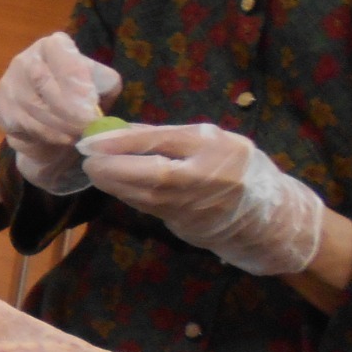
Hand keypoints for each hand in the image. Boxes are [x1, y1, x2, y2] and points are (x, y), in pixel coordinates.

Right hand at [0, 33, 121, 194]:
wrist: (49, 121)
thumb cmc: (78, 95)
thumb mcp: (99, 82)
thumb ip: (102, 82)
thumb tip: (93, 99)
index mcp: (52, 45)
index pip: (61, 55)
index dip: (76, 80)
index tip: (92, 105)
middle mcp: (25, 59)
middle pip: (43, 81)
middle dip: (69, 108)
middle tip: (88, 126)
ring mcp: (9, 85)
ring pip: (34, 106)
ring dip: (60, 125)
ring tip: (80, 135)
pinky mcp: (2, 110)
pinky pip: (25, 124)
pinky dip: (48, 135)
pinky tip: (64, 140)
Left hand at [79, 123, 324, 276]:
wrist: (264, 215)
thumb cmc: (233, 166)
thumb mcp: (208, 140)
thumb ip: (166, 136)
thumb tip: (118, 128)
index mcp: (214, 145)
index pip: (161, 140)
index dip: (122, 140)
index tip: (92, 139)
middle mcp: (207, 175)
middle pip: (151, 172)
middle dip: (112, 166)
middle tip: (87, 159)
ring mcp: (196, 203)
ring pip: (145, 194)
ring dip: (113, 182)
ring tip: (95, 169)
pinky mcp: (185, 223)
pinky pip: (148, 206)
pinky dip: (126, 194)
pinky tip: (113, 184)